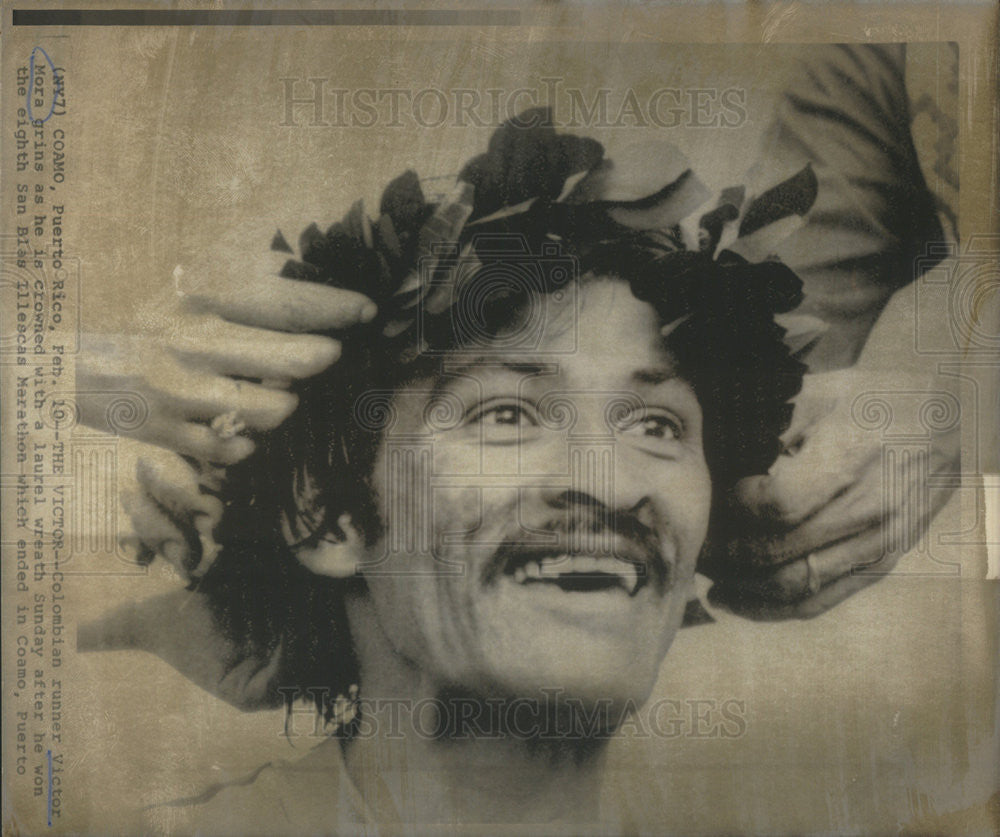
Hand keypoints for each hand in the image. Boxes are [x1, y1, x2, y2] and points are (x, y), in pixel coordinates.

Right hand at [77, 249, 376, 463]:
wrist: (65, 370)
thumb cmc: (145, 331)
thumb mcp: (184, 299)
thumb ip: (240, 303)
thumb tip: (312, 312)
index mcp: (197, 301)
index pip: (280, 301)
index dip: (331, 306)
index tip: (364, 310)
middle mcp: (192, 343)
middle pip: (288, 357)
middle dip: (317, 357)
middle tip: (329, 354)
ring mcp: (180, 392)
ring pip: (270, 410)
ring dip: (281, 406)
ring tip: (275, 396)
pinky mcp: (166, 434)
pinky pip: (233, 450)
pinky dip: (244, 446)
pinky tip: (239, 433)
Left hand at [707, 367, 960, 618]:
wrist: (943, 422)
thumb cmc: (869, 402)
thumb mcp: (817, 393)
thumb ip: (765, 423)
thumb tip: (704, 448)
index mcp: (847, 460)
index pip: (778, 505)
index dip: (731, 509)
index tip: (703, 500)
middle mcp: (866, 510)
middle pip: (778, 550)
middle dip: (723, 552)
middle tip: (690, 543)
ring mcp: (876, 543)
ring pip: (795, 584)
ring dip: (740, 586)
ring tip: (703, 574)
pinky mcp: (880, 564)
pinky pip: (821, 600)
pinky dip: (771, 608)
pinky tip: (733, 600)